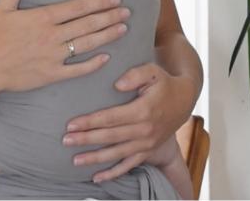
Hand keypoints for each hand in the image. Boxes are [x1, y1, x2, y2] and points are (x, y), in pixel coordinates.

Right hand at [0, 0, 130, 92]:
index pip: (77, 7)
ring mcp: (53, 56)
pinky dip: (93, 64)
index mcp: (42, 18)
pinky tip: (106, 57)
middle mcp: (51, 36)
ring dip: (107, 36)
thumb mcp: (3, 8)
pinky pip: (77, 70)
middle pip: (87, 24)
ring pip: (86, 44)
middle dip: (109, 17)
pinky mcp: (51, 74)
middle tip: (127, 12)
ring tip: (123, 29)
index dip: (98, 2)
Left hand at [62, 62, 197, 183]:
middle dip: (86, 139)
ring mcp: (147, 143)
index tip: (72, 124)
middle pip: (110, 137)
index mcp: (143, 110)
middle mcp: (144, 130)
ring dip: (95, 158)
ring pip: (117, 154)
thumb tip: (117, 85)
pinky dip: (113, 173)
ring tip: (75, 160)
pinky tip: (97, 178)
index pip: (111, 118)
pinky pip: (129, 165)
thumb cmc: (164, 83)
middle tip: (66, 141)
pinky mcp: (148, 151)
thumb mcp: (153, 72)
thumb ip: (135, 74)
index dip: (90, 122)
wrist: (184, 100)